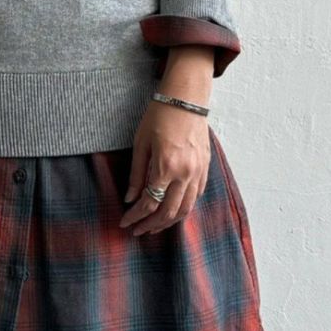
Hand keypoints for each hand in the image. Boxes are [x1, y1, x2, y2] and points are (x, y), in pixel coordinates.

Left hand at [121, 52, 213, 234]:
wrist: (186, 99)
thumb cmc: (159, 116)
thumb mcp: (140, 144)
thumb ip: (136, 174)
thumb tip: (130, 198)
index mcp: (166, 167)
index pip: (149, 202)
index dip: (135, 216)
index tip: (125, 222)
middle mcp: (185, 173)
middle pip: (168, 212)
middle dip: (151, 225)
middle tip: (137, 231)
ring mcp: (198, 172)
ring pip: (185, 208)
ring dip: (169, 222)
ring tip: (154, 227)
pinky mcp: (205, 168)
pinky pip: (196, 196)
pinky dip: (184, 208)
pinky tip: (173, 211)